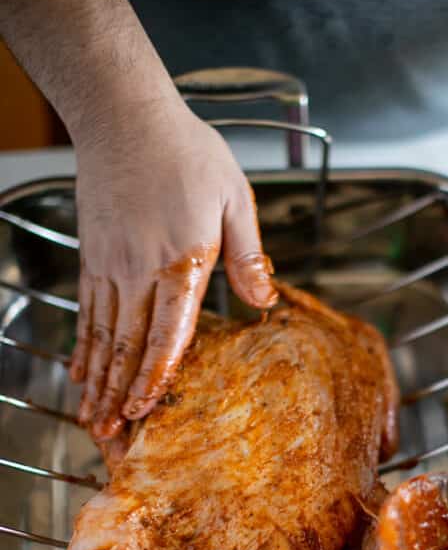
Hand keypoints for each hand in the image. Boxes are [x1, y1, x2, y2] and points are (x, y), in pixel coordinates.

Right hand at [69, 95, 276, 439]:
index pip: (167, 333)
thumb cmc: (187, 152)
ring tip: (88, 416)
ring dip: (96, 380)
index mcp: (181, 260)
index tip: (144, 411)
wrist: (124, 114)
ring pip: (102, 334)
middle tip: (108, 435)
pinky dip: (83, 346)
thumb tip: (265, 303)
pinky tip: (80, 370)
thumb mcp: (235, 197)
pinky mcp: (93, 255)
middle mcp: (139, 270)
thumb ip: (248, 255)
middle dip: (119, 394)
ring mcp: (110, 265)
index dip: (155, 377)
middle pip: (128, 345)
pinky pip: (87, 311)